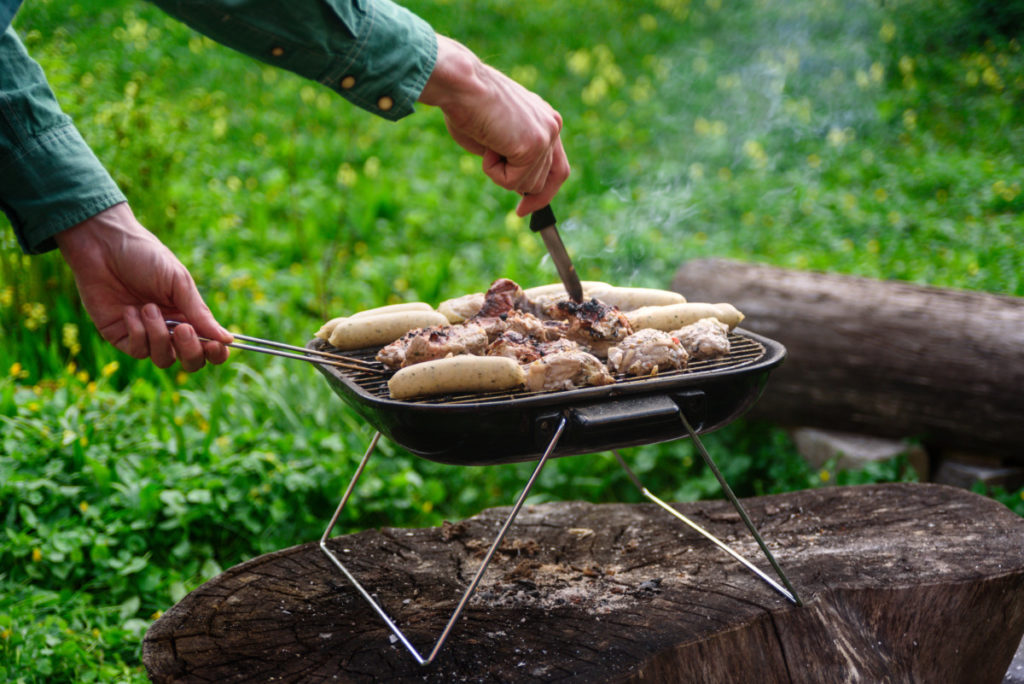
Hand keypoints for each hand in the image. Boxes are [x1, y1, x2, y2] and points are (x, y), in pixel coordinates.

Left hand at [55, 202, 232, 371]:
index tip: (215, 345)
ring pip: (163, 359)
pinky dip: (137, 332)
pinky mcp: (120, 336)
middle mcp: (169, 329)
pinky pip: (137, 350)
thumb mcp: (178, 282)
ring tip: (148, 307)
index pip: (209, 346)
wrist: (103, 245)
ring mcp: (144, 334)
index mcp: (189, 315)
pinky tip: (129, 311)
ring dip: (159, 336)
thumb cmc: (146, 256)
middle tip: (182, 328)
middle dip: (189, 351)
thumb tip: (229, 339)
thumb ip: (200, 314)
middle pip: (190, 361)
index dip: (216, 352)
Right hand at [419, 35, 569, 215]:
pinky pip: (513, 182)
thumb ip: (512, 158)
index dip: (545, 191)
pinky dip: (493, 172)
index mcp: (544, 119)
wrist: (460, 84)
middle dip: (530, 196)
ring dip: (501, 174)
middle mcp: (552, 125)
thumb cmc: (466, 106)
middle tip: (520, 213)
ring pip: (528, 184)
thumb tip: (523, 189)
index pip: (557, 165)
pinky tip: (487, 146)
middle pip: (548, 180)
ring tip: (487, 144)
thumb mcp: (495, 137)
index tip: (528, 209)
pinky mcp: (535, 145)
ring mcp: (546, 135)